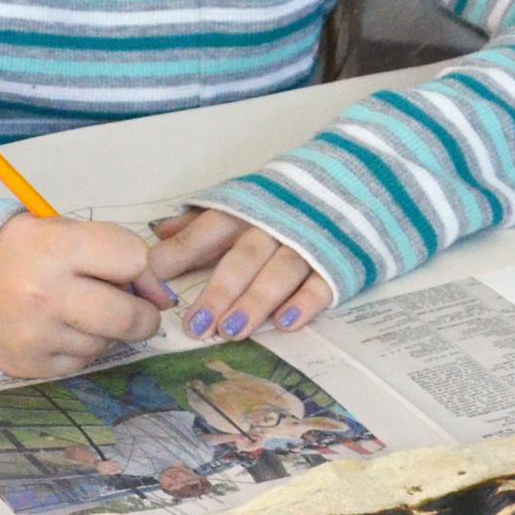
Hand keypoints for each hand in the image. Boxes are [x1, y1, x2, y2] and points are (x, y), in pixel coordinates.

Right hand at [0, 215, 172, 378]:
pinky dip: (80, 349)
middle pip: (129, 317)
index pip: (133, 261)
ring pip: (106, 344)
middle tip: (137, 311)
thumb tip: (162, 295)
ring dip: (106, 332)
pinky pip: (80, 364)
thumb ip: (114, 252)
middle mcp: (46, 293)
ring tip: (80, 312)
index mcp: (58, 247)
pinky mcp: (28, 365)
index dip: (146, 272)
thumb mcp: (63, 231)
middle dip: (143, 316)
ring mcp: (36, 334)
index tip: (142, 278)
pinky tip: (60, 330)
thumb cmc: (22, 250)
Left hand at [146, 208, 334, 341]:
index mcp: (247, 210)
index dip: (183, 250)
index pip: (210, 230)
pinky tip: (286, 323)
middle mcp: (275, 225)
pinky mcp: (339, 261)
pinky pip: (322, 282)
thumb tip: (158, 235)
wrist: (358, 183)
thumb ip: (202, 222)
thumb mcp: (243, 203)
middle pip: (245, 258)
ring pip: (280, 272)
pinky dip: (306, 302)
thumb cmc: (287, 202)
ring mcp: (310, 243)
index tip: (155, 273)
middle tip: (197, 326)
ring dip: (256, 301)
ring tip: (232, 331)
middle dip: (220, 291)